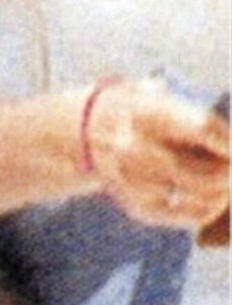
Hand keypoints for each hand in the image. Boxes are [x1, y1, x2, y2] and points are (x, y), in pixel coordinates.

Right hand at [88, 78, 228, 228]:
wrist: (86, 132)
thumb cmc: (133, 108)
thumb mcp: (151, 90)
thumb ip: (185, 105)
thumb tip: (228, 134)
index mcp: (145, 113)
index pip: (202, 127)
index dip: (228, 139)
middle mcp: (136, 148)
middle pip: (206, 171)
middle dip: (230, 171)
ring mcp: (135, 181)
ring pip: (200, 194)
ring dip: (223, 190)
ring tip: (226, 179)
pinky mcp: (137, 205)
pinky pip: (186, 214)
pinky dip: (208, 208)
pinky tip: (216, 198)